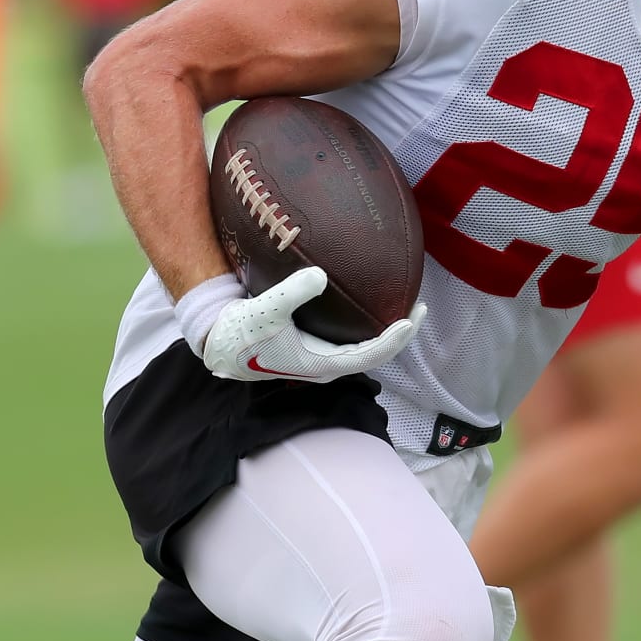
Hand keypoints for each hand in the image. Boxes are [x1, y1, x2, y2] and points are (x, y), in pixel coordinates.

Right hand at [180, 267, 424, 382]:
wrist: (220, 343)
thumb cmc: (242, 332)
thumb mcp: (265, 310)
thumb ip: (291, 294)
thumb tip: (320, 275)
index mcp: (321, 365)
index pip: (371, 356)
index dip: (395, 339)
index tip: (412, 318)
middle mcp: (327, 365)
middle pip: (375, 354)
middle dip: (400, 333)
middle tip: (420, 308)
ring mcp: (321, 358)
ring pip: (365, 349)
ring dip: (386, 331)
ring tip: (404, 306)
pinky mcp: (314, 348)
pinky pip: (350, 340)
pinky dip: (367, 325)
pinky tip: (370, 303)